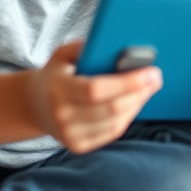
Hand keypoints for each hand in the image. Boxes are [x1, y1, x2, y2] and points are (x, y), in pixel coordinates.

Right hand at [27, 41, 162, 154]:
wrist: (33, 105)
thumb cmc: (56, 73)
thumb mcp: (63, 54)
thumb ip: (87, 46)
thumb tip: (119, 44)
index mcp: (57, 89)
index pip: (95, 90)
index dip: (127, 82)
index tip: (151, 71)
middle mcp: (61, 115)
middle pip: (111, 109)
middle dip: (140, 92)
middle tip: (156, 78)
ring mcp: (69, 134)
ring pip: (115, 123)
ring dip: (138, 104)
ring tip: (149, 88)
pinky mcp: (78, 146)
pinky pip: (112, 133)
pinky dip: (128, 117)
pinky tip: (135, 102)